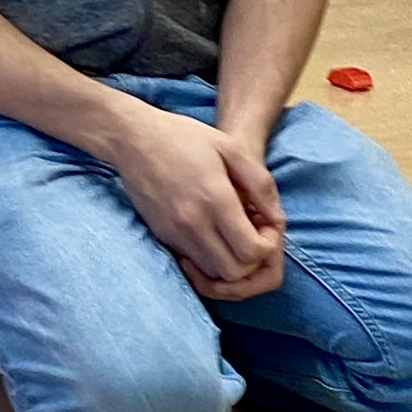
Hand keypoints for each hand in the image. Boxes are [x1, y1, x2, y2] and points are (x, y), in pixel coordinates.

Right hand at [106, 101, 287, 302]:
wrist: (134, 139)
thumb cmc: (184, 137)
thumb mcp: (231, 148)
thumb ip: (260, 184)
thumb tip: (277, 219)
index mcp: (215, 199)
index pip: (252, 251)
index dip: (267, 245)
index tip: (264, 226)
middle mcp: (193, 223)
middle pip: (235, 272)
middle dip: (251, 260)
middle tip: (252, 234)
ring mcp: (174, 233)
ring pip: (213, 274)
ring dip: (230, 261)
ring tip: (232, 235)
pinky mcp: (162, 236)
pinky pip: (193, 263)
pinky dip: (209, 258)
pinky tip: (213, 233)